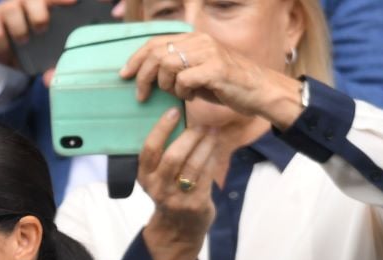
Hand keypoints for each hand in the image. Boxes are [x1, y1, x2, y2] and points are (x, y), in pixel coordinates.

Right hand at [0, 0, 75, 66]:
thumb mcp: (47, 54)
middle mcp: (25, 0)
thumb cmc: (33, 48)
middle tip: (41, 29)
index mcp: (45, 4)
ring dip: (19, 29)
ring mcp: (6, 7)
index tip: (75, 2)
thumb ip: (54, 63)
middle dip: (38, 13)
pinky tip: (5, 50)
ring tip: (23, 41)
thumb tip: (50, 77)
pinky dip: (1, 44)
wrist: (3, 55)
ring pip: (11, 9)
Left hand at [120, 33, 302, 127]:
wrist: (258, 91)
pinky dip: (182, 92)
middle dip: (143, 76)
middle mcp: (200, 41)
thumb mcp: (196, 73)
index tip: (123, 75)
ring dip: (165, 85)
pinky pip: (184, 80)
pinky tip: (191, 97)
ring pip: (168, 65)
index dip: (136, 58)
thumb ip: (176, 69)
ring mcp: (209, 53)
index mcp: (194, 39)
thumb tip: (146, 75)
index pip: (156, 42)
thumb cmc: (225, 85)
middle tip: (142, 95)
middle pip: (157, 53)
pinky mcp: (216, 69)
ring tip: (177, 94)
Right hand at [137, 109, 219, 259]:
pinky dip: (213, 158)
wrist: (177, 229)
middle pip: (173, 156)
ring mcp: (176, 198)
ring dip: (206, 144)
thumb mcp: (157, 177)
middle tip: (202, 123)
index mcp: (144, 177)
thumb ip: (162, 155)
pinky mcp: (195, 204)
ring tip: (213, 131)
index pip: (149, 150)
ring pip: (193, 164)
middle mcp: (157, 188)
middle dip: (190, 136)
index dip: (161, 128)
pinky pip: (207, 175)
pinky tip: (216, 148)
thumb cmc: (169, 194)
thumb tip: (179, 118)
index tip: (174, 111)